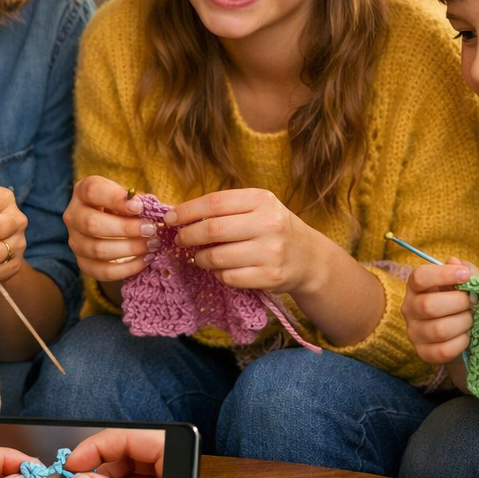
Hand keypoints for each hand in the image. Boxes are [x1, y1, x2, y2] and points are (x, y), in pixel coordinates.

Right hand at [64, 175, 154, 281]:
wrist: (109, 223)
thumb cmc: (121, 206)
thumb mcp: (125, 196)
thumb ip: (135, 200)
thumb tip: (150, 210)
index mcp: (82, 191)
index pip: (92, 191)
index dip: (116, 198)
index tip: (140, 207)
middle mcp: (73, 216)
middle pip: (92, 224)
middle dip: (126, 229)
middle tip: (151, 230)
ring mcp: (75, 242)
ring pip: (98, 250)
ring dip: (130, 249)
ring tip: (152, 245)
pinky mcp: (83, 263)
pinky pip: (103, 271)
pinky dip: (127, 268)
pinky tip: (146, 260)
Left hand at [167, 188, 319, 294]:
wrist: (308, 258)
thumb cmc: (272, 228)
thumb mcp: (257, 208)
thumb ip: (224, 208)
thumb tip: (179, 215)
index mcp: (262, 200)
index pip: (215, 202)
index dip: (187, 211)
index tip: (170, 219)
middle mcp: (269, 223)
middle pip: (213, 230)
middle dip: (188, 236)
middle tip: (180, 240)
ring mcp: (271, 252)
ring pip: (218, 257)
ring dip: (201, 258)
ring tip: (200, 257)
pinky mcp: (270, 277)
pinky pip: (229, 277)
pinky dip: (218, 274)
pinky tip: (220, 269)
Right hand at [402, 257, 478, 364]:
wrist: (457, 330)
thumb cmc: (458, 300)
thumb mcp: (464, 282)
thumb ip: (464, 270)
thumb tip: (456, 263)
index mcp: (415, 287)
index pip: (420, 277)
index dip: (444, 274)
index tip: (465, 275)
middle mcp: (409, 308)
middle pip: (429, 305)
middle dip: (459, 303)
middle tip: (473, 302)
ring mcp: (414, 332)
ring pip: (439, 329)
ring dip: (463, 323)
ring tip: (471, 319)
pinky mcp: (423, 353)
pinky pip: (444, 350)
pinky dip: (461, 342)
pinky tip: (466, 335)